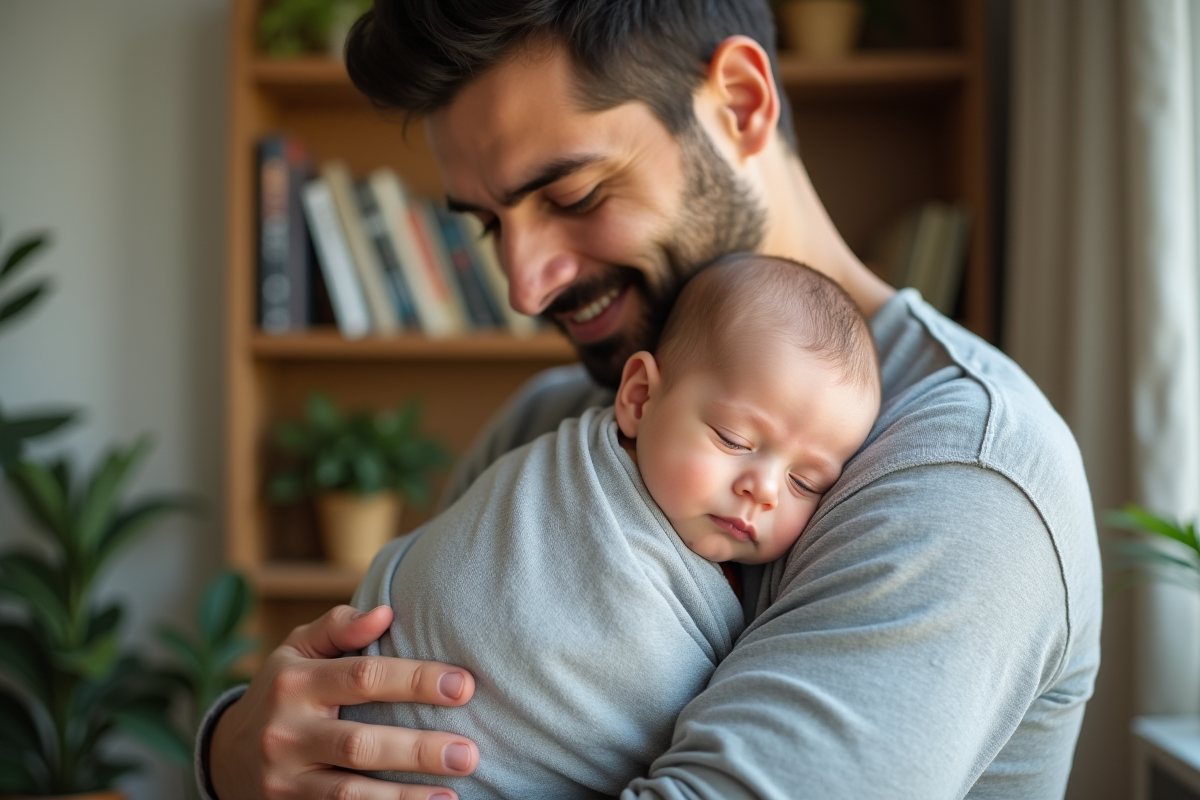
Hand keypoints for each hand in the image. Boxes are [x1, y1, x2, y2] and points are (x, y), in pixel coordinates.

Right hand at [209, 604, 478, 799]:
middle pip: (360, 744)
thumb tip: (385, 612)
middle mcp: (286, 732)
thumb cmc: (283, 691)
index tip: (464, 686)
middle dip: (418, 750)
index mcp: (296, 681)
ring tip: (451, 798)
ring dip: (403, 799)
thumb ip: (339, 628)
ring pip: (348, 794)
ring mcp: (285, 779)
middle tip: (469, 753)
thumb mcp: (297, 650)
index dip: (416, 681)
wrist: (225, 755)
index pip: (364, 677)